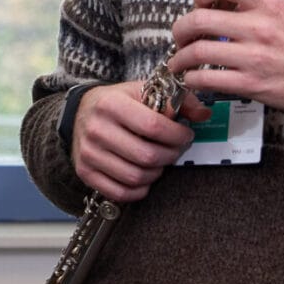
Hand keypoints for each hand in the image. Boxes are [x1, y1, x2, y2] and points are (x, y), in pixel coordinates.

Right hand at [71, 81, 206, 202]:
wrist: (80, 112)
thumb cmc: (116, 102)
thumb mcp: (142, 91)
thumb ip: (175, 100)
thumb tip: (203, 114)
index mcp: (112, 104)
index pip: (153, 126)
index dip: (177, 135)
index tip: (186, 135)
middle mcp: (97, 129)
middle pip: (147, 156)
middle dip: (171, 156)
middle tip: (176, 150)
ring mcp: (89, 153)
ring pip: (136, 177)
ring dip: (157, 173)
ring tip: (160, 161)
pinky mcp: (85, 172)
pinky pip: (120, 192)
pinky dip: (139, 190)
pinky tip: (145, 176)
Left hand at [167, 0, 283, 118]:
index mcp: (269, 4)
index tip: (197, 1)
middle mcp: (260, 27)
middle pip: (200, 20)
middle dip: (181, 28)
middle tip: (180, 35)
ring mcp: (254, 57)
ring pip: (198, 52)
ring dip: (181, 57)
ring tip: (179, 61)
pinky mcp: (251, 84)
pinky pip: (208, 79)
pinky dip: (193, 79)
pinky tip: (193, 79)